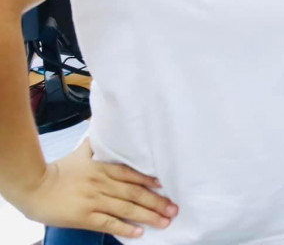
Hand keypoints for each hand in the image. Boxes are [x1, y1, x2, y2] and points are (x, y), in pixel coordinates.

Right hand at [11, 139, 176, 237]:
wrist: (34, 187)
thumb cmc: (59, 170)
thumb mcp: (80, 153)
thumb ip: (95, 144)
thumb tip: (101, 127)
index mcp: (103, 168)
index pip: (132, 174)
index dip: (149, 181)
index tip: (165, 186)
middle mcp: (102, 184)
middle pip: (134, 193)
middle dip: (157, 202)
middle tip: (173, 208)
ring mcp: (94, 201)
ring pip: (126, 209)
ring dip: (148, 215)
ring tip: (164, 221)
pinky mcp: (84, 217)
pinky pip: (109, 223)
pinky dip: (125, 228)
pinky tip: (139, 232)